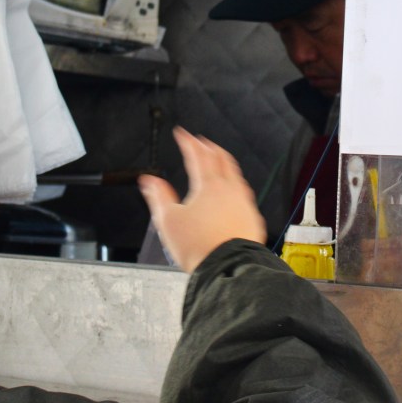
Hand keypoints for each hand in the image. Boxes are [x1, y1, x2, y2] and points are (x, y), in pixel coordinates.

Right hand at [139, 127, 265, 272]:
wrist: (228, 268)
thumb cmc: (199, 248)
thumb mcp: (168, 222)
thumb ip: (158, 197)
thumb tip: (149, 181)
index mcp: (208, 186)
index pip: (197, 155)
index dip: (188, 141)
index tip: (181, 133)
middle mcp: (229, 189)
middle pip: (221, 158)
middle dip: (209, 146)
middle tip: (200, 141)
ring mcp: (244, 202)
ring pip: (235, 173)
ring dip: (224, 162)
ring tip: (218, 161)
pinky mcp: (252, 217)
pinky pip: (244, 192)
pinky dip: (235, 183)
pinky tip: (233, 191)